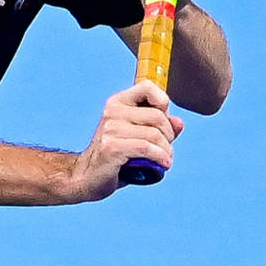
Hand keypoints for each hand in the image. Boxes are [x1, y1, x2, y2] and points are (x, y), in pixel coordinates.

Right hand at [69, 82, 183, 201]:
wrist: (87, 178)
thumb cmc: (115, 158)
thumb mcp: (138, 138)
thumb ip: (159, 128)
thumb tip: (179, 122)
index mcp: (117, 103)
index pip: (147, 87)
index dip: (162, 103)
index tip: (162, 123)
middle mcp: (112, 112)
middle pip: (157, 116)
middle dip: (169, 135)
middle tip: (166, 149)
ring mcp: (111, 129)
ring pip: (154, 135)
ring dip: (166, 150)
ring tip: (166, 160)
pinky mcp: (112, 147)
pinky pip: (146, 148)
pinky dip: (160, 158)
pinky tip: (164, 165)